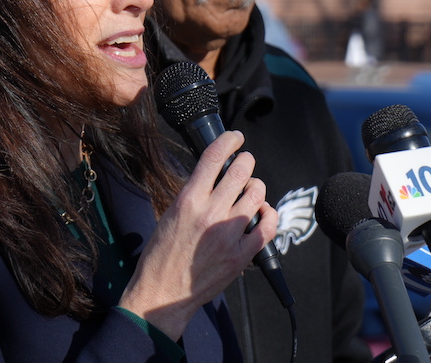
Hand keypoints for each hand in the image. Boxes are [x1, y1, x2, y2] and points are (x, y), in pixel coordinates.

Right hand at [118, 130, 277, 340]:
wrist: (163, 293)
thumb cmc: (161, 255)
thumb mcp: (170, 214)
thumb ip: (193, 194)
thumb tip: (214, 176)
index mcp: (188, 200)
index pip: (213, 157)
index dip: (229, 140)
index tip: (236, 137)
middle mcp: (210, 213)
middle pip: (241, 171)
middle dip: (246, 161)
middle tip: (245, 163)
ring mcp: (228, 234)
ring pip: (257, 194)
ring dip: (256, 187)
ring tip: (250, 191)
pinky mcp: (242, 254)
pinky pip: (268, 225)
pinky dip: (269, 214)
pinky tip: (262, 213)